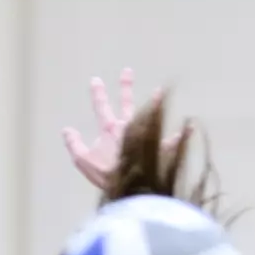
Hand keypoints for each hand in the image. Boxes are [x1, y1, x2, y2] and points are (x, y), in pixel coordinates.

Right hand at [61, 69, 182, 188]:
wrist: (127, 183)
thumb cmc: (104, 173)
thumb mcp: (82, 160)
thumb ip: (74, 144)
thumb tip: (66, 130)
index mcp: (110, 128)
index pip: (101, 107)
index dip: (98, 93)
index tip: (96, 79)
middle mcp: (128, 126)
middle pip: (126, 103)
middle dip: (125, 87)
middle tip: (127, 71)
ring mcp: (144, 135)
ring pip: (149, 114)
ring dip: (153, 103)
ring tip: (158, 91)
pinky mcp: (158, 147)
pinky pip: (170, 140)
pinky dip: (178, 136)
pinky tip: (188, 128)